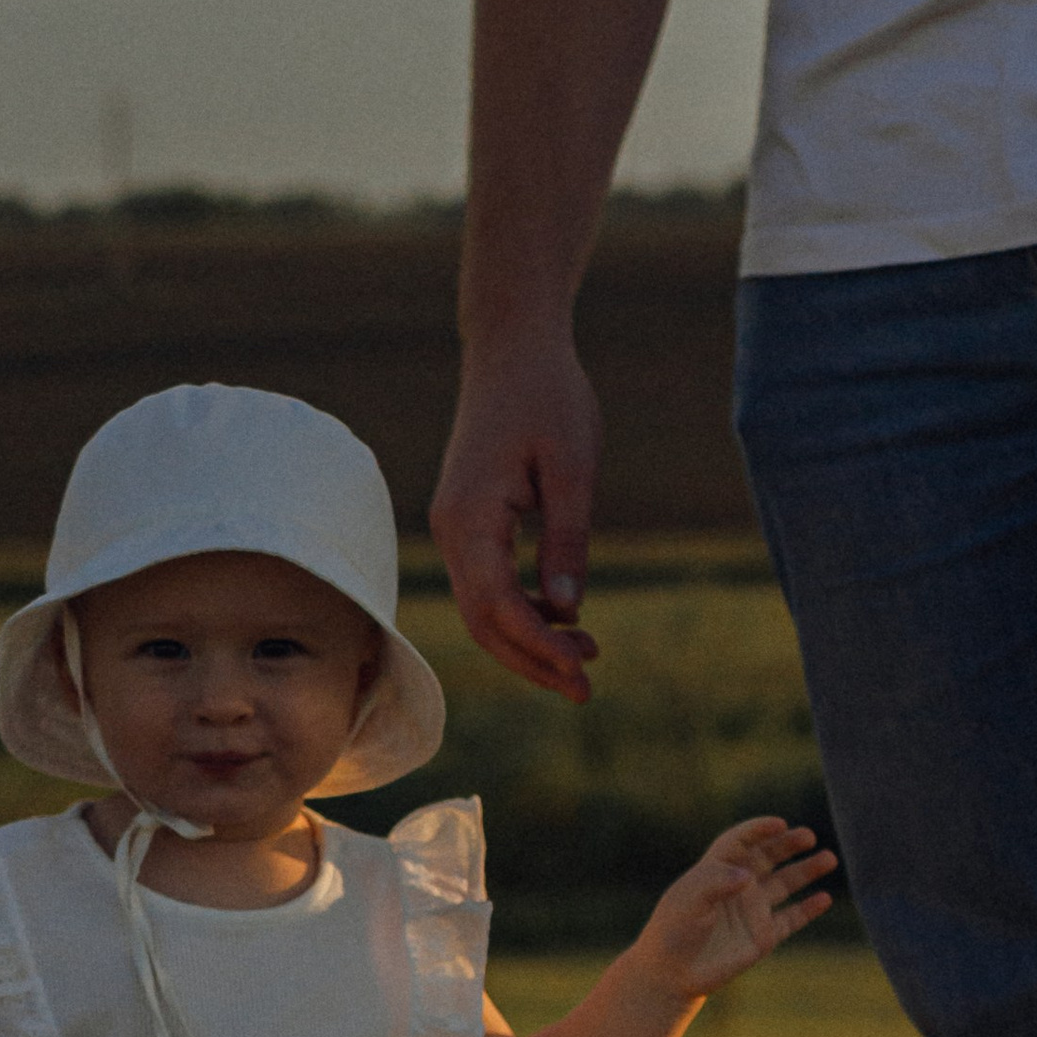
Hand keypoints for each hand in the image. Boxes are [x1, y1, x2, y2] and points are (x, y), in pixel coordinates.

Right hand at [430, 332, 603, 698]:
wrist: (513, 347)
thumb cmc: (548, 396)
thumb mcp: (573, 467)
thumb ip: (567, 538)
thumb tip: (567, 608)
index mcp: (469, 519)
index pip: (498, 606)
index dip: (539, 646)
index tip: (584, 670)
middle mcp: (450, 531)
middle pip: (482, 622)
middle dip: (532, 660)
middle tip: (587, 689)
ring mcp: (454, 528)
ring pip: (482, 609)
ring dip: (528, 641)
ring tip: (584, 660)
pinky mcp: (467, 522)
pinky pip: (487, 585)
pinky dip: (522, 611)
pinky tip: (563, 619)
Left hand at [634, 819, 837, 998]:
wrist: (673, 972)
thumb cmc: (673, 931)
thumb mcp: (687, 900)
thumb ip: (715, 883)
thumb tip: (747, 878)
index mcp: (716, 870)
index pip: (740, 841)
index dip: (759, 830)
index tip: (779, 824)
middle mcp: (738, 886)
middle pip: (768, 856)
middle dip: (789, 844)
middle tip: (809, 836)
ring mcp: (753, 910)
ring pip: (786, 883)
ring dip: (807, 870)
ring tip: (829, 858)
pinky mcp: (764, 936)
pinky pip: (792, 918)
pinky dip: (809, 909)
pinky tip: (825, 898)